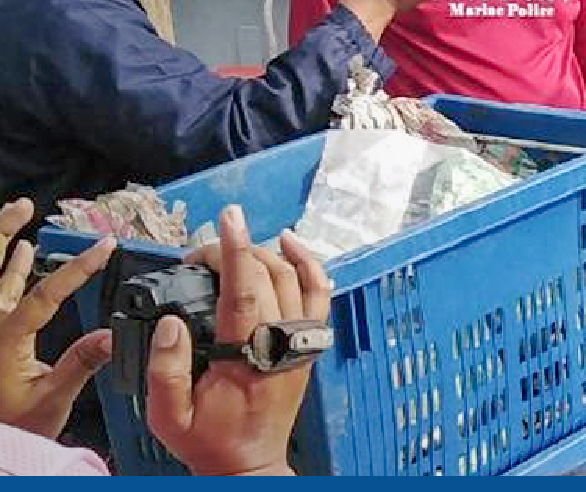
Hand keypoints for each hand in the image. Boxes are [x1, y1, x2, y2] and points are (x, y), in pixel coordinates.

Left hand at [0, 199, 114, 438]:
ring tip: (18, 214)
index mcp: (5, 339)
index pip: (44, 293)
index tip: (106, 247)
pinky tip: (16, 255)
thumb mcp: (50, 401)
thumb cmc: (11, 424)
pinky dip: (3, 269)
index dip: (77, 268)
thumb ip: (80, 365)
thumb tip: (113, 335)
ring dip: (0, 242)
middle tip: (25, 206)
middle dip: (4, 231)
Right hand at [146, 205, 328, 477]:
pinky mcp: (309, 343)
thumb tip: (171, 322)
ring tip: (241, 238)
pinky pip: (320, 293)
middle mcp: (282, 343)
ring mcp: (301, 341)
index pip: (245, 291)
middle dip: (236, 251)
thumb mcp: (169, 416)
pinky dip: (310, 264)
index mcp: (247, 357)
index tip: (228, 220)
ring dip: (271, 251)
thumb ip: (167, 368)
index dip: (235, 251)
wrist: (249, 464)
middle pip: (270, 276)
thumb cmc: (210, 441)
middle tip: (200, 252)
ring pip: (298, 277)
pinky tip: (290, 246)